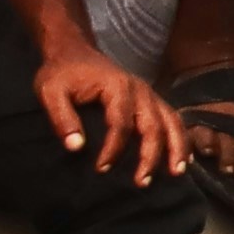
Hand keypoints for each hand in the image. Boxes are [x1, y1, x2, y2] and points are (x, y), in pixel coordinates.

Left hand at [30, 42, 180, 180]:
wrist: (74, 51)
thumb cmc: (61, 73)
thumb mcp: (50, 91)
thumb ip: (61, 118)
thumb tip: (75, 147)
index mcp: (117, 87)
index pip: (121, 123)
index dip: (113, 148)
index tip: (101, 169)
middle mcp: (140, 90)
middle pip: (153, 125)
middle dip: (150, 155)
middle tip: (142, 182)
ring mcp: (150, 94)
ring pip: (171, 122)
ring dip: (176, 148)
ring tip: (175, 173)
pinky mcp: (152, 100)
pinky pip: (173, 119)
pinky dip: (181, 139)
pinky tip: (182, 159)